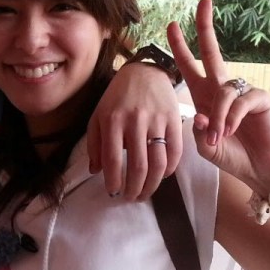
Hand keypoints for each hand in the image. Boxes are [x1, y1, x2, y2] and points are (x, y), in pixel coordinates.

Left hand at [86, 61, 181, 199]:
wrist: (144, 72)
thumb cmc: (117, 98)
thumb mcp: (98, 116)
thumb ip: (94, 144)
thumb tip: (95, 171)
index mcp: (112, 121)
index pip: (113, 160)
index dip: (114, 181)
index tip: (113, 193)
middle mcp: (135, 121)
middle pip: (138, 166)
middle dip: (134, 189)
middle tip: (131, 198)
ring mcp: (156, 121)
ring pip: (158, 163)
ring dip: (152, 185)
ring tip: (145, 193)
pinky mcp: (174, 120)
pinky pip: (175, 151)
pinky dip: (170, 169)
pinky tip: (162, 176)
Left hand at [167, 0, 269, 192]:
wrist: (262, 172)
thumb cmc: (234, 157)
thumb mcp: (205, 147)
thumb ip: (196, 131)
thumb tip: (196, 114)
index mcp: (206, 98)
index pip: (190, 67)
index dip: (181, 47)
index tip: (171, 25)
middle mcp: (223, 90)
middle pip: (213, 52)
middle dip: (206, 27)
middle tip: (202, 2)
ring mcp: (243, 92)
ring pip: (222, 89)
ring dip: (216, 115)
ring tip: (217, 137)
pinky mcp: (261, 99)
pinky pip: (240, 100)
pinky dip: (231, 117)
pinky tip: (229, 131)